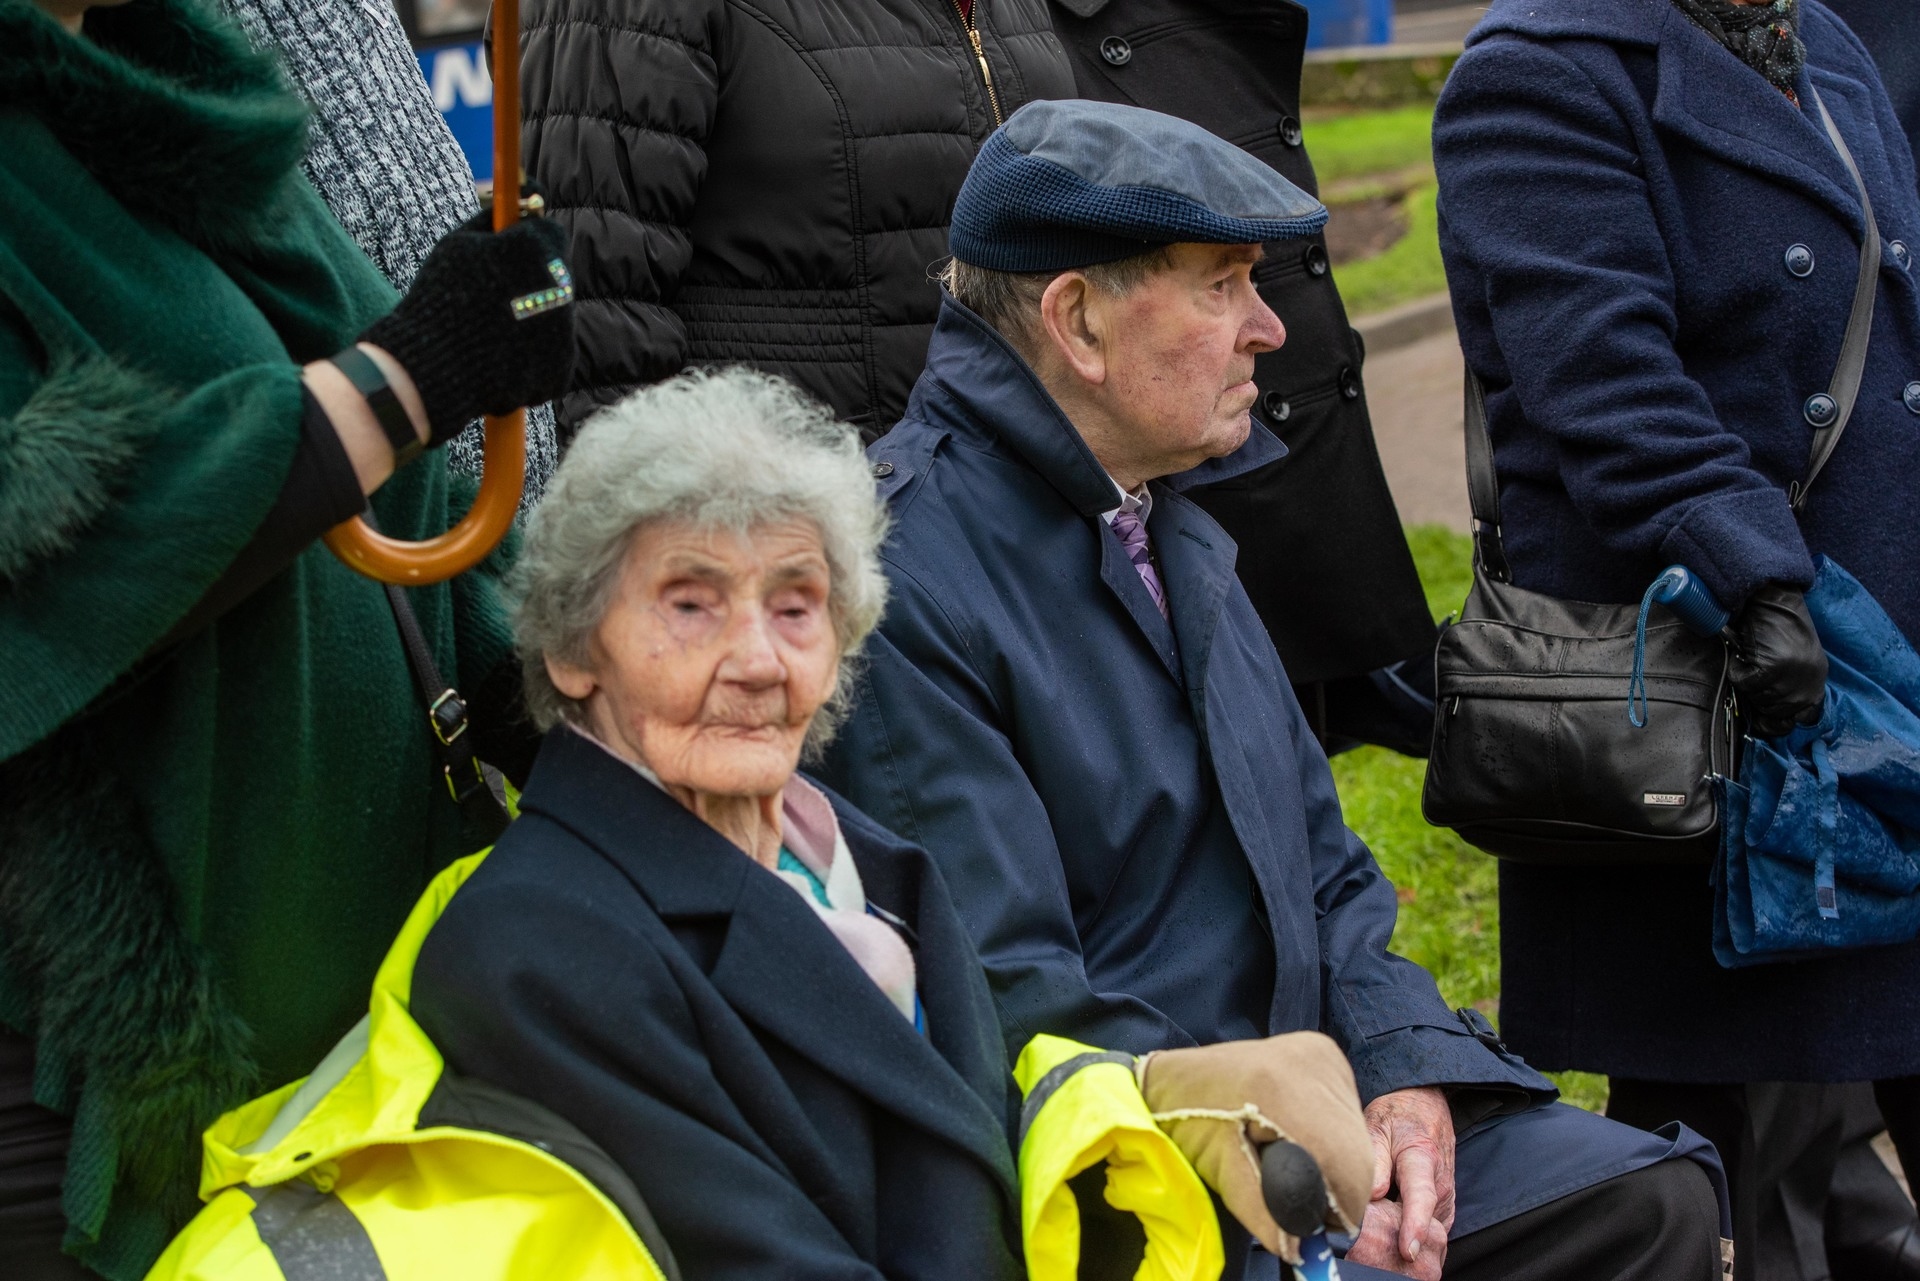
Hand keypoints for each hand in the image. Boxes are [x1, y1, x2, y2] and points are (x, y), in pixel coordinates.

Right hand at [360, 206, 574, 444]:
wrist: (432, 365)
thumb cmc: (440, 296)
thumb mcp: (460, 243)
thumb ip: (496, 218)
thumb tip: (525, 196)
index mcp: (535, 249)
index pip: (549, 232)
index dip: (528, 240)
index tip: (510, 251)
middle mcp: (560, 287)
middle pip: (556, 274)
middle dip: (533, 280)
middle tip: (495, 295)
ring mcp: (564, 330)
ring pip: (555, 314)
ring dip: (533, 317)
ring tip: (491, 329)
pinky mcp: (562, 367)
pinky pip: (552, 352)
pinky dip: (532, 353)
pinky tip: (500, 355)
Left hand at [1137, 1033, 1372, 1259]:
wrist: (1172, 1078)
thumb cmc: (1184, 1122)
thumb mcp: (1219, 1172)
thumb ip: (1263, 1213)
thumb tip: (1299, 1250)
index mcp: (1284, 1086)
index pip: (1345, 1167)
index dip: (1328, 1207)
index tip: (1301, 1223)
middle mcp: (1316, 1061)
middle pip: (1355, 1154)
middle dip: (1329, 1190)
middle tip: (1287, 1197)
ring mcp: (1324, 1054)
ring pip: (1356, 1139)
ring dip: (1330, 1165)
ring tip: (1284, 1161)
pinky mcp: (1326, 1056)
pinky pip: (1345, 1117)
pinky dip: (1327, 1141)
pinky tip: (1290, 1136)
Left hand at [1344, 1087, 1453, 1278]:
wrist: (1424, 1105)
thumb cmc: (1396, 1115)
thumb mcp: (1376, 1126)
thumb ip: (1374, 1161)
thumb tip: (1371, 1194)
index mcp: (1423, 1159)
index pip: (1421, 1197)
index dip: (1414, 1225)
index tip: (1406, 1249)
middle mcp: (1441, 1183)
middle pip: (1424, 1223)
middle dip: (1399, 1239)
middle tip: (1366, 1245)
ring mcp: (1446, 1197)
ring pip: (1428, 1232)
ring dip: (1404, 1237)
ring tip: (1376, 1235)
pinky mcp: (1444, 1208)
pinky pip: (1430, 1231)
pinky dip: (1411, 1235)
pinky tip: (1392, 1232)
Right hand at [1727, 584, 1826, 736]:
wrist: (1771, 598)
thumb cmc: (1777, 627)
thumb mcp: (1795, 661)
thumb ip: (1791, 686)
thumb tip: (1770, 719)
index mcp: (1818, 680)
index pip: (1805, 717)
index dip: (1781, 720)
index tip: (1765, 716)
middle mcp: (1809, 682)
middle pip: (1775, 712)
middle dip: (1758, 697)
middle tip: (1755, 673)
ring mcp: (1791, 677)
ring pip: (1756, 698)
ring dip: (1746, 681)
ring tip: (1751, 658)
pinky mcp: (1772, 669)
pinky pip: (1743, 682)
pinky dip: (1737, 668)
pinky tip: (1744, 653)